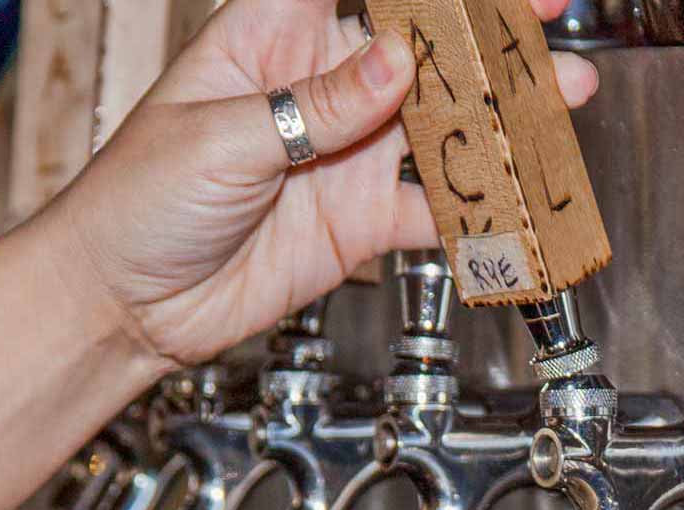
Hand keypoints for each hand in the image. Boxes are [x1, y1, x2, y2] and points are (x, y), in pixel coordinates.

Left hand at [39, 0, 598, 370]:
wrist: (122, 306)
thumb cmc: (133, 202)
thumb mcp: (220, 138)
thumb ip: (316, 105)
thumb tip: (396, 63)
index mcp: (272, 35)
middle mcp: (319, 86)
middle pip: (419, 47)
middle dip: (485, 33)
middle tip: (546, 21)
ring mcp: (345, 154)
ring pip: (441, 126)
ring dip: (501, 116)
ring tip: (561, 101)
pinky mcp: (360, 221)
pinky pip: (434, 211)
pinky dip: (480, 212)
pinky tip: (520, 200)